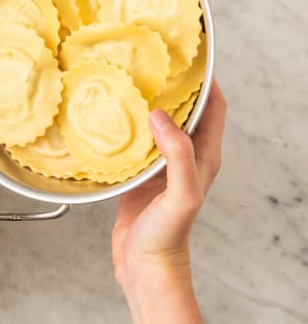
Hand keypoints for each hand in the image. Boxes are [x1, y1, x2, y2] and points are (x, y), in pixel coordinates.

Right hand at [112, 80, 226, 287]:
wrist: (144, 265)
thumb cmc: (168, 235)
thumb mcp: (181, 193)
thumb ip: (177, 154)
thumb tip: (159, 116)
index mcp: (204, 156)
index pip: (213, 107)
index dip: (206, 81)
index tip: (187, 59)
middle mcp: (184, 156)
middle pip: (184, 110)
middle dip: (173, 86)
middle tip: (151, 65)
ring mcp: (160, 165)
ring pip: (157, 124)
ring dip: (146, 104)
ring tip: (128, 84)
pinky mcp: (138, 174)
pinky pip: (135, 141)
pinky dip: (126, 126)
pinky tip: (109, 118)